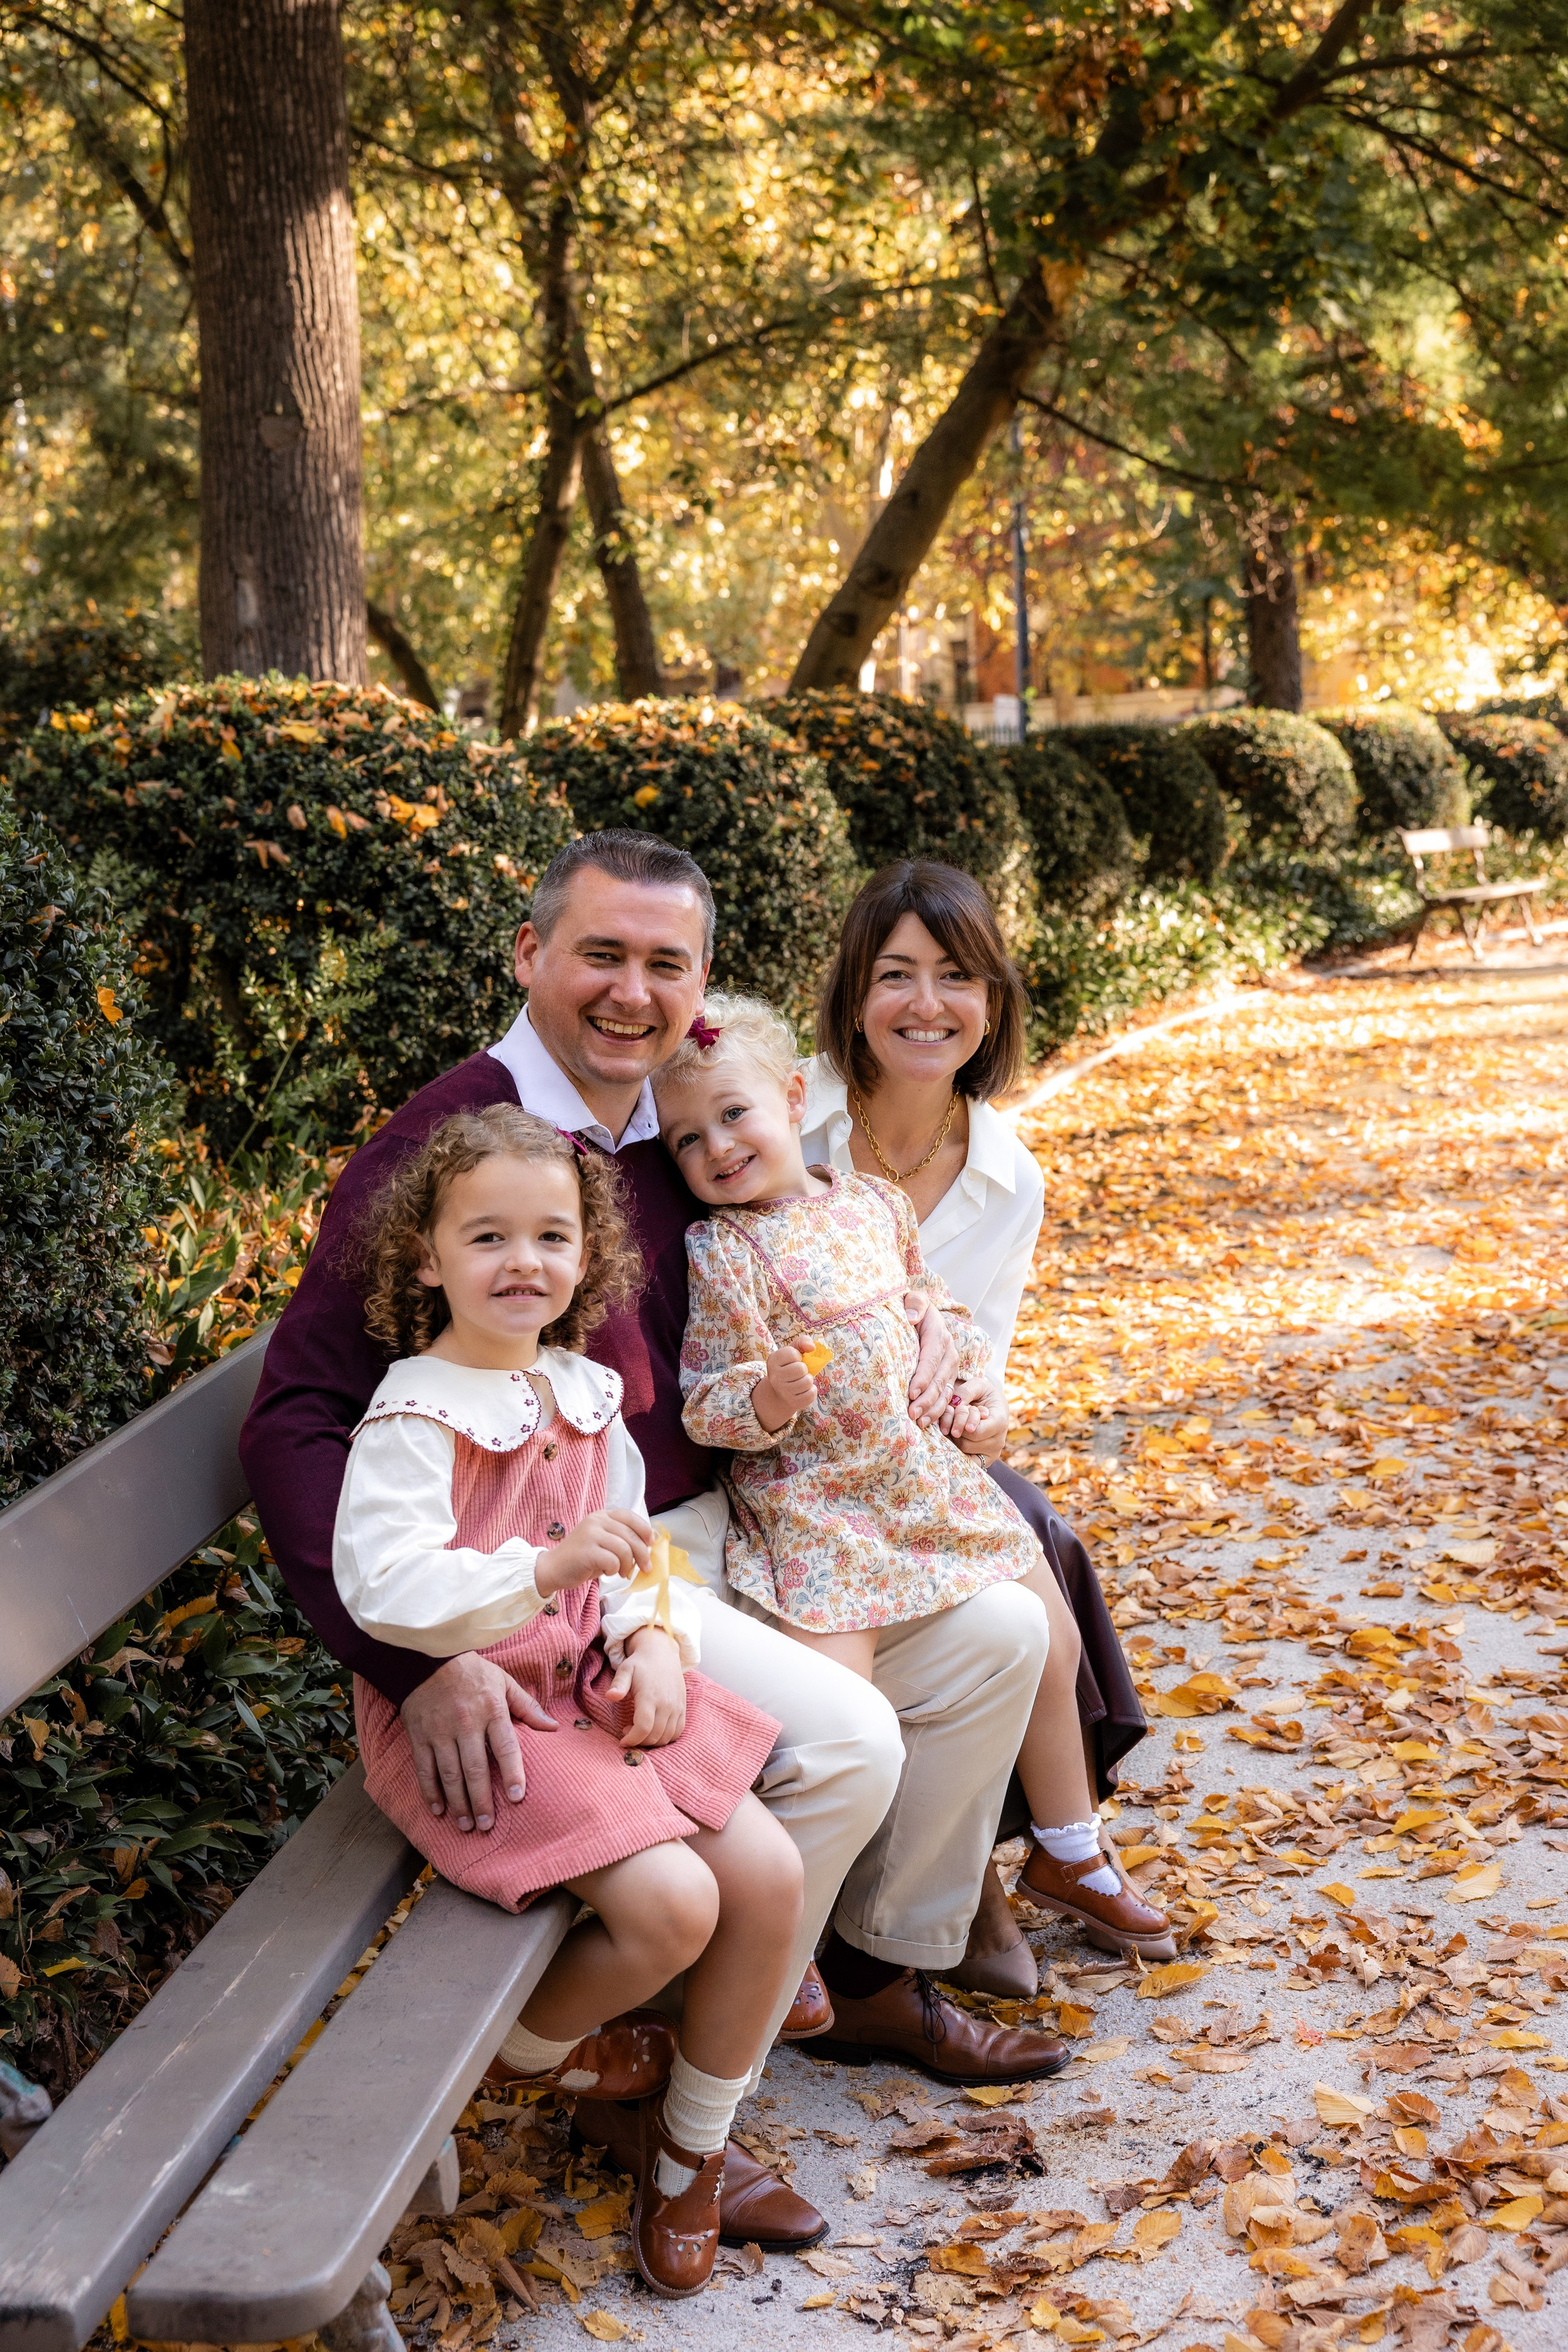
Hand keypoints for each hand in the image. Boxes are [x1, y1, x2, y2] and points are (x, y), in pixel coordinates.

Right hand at [400, 1652, 555, 1833]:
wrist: (427, 1657)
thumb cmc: (472, 1671)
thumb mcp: (504, 1682)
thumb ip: (528, 1706)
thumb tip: (553, 1727)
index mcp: (492, 1711)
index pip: (505, 1747)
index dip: (512, 1774)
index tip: (516, 1798)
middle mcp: (466, 1724)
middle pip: (475, 1769)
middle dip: (481, 1801)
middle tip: (487, 1825)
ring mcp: (441, 1732)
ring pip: (450, 1774)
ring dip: (458, 1803)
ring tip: (466, 1826)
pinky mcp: (420, 1736)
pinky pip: (425, 1769)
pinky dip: (430, 1792)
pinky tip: (438, 1810)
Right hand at [536, 1507, 651, 1597]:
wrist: (553, 1569)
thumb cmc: (582, 1558)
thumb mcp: (604, 1543)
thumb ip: (622, 1539)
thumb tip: (649, 1545)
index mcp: (601, 1515)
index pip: (630, 1517)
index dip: (644, 1530)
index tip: (651, 1543)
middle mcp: (596, 1521)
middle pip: (631, 1535)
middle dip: (642, 1554)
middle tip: (644, 1568)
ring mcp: (590, 1534)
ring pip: (624, 1549)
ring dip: (628, 1565)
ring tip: (622, 1572)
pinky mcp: (587, 1551)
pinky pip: (613, 1561)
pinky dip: (614, 1570)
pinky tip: (608, 1572)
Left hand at [605, 1625, 687, 1747]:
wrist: (663, 1654)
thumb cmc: (641, 1664)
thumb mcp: (626, 1670)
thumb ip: (618, 1684)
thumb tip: (610, 1696)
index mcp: (650, 1696)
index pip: (643, 1727)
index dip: (632, 1739)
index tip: (622, 1741)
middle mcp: (666, 1704)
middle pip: (655, 1735)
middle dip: (639, 1741)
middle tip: (628, 1734)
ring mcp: (677, 1707)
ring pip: (666, 1737)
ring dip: (652, 1742)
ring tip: (640, 1732)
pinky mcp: (682, 1708)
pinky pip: (677, 1732)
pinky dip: (666, 1738)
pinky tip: (654, 1731)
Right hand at [752, 1343, 816, 1432]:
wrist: (781, 1390)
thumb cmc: (790, 1365)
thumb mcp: (793, 1350)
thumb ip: (803, 1342)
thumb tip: (812, 1347)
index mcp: (773, 1360)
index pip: (793, 1354)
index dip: (798, 1356)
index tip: (794, 1360)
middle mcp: (774, 1377)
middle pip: (801, 1369)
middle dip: (804, 1369)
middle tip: (799, 1372)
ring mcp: (783, 1391)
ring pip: (807, 1382)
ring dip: (808, 1379)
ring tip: (801, 1380)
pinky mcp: (793, 1403)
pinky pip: (811, 1394)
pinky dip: (811, 1390)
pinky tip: (803, 1390)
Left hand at [907, 1297, 959, 1426]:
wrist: (921, 1315)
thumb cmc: (912, 1308)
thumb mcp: (914, 1299)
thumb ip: (915, 1303)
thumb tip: (913, 1317)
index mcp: (940, 1335)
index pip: (932, 1358)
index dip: (923, 1376)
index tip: (911, 1391)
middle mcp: (949, 1353)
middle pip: (940, 1379)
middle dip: (927, 1399)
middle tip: (912, 1414)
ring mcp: (950, 1368)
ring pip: (945, 1391)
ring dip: (933, 1409)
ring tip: (919, 1422)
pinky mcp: (948, 1378)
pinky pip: (946, 1397)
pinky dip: (937, 1411)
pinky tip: (927, 1422)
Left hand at [940, 1374, 1010, 1462]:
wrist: (992, 1405)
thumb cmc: (983, 1394)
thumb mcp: (977, 1385)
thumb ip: (965, 1392)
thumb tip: (955, 1405)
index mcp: (1000, 1422)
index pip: (976, 1431)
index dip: (962, 1423)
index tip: (958, 1410)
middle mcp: (999, 1441)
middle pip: (966, 1442)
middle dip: (955, 1426)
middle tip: (957, 1413)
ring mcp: (992, 1453)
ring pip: (962, 1451)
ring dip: (954, 1436)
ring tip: (960, 1423)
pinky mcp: (984, 1461)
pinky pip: (966, 1463)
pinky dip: (956, 1452)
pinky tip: (955, 1438)